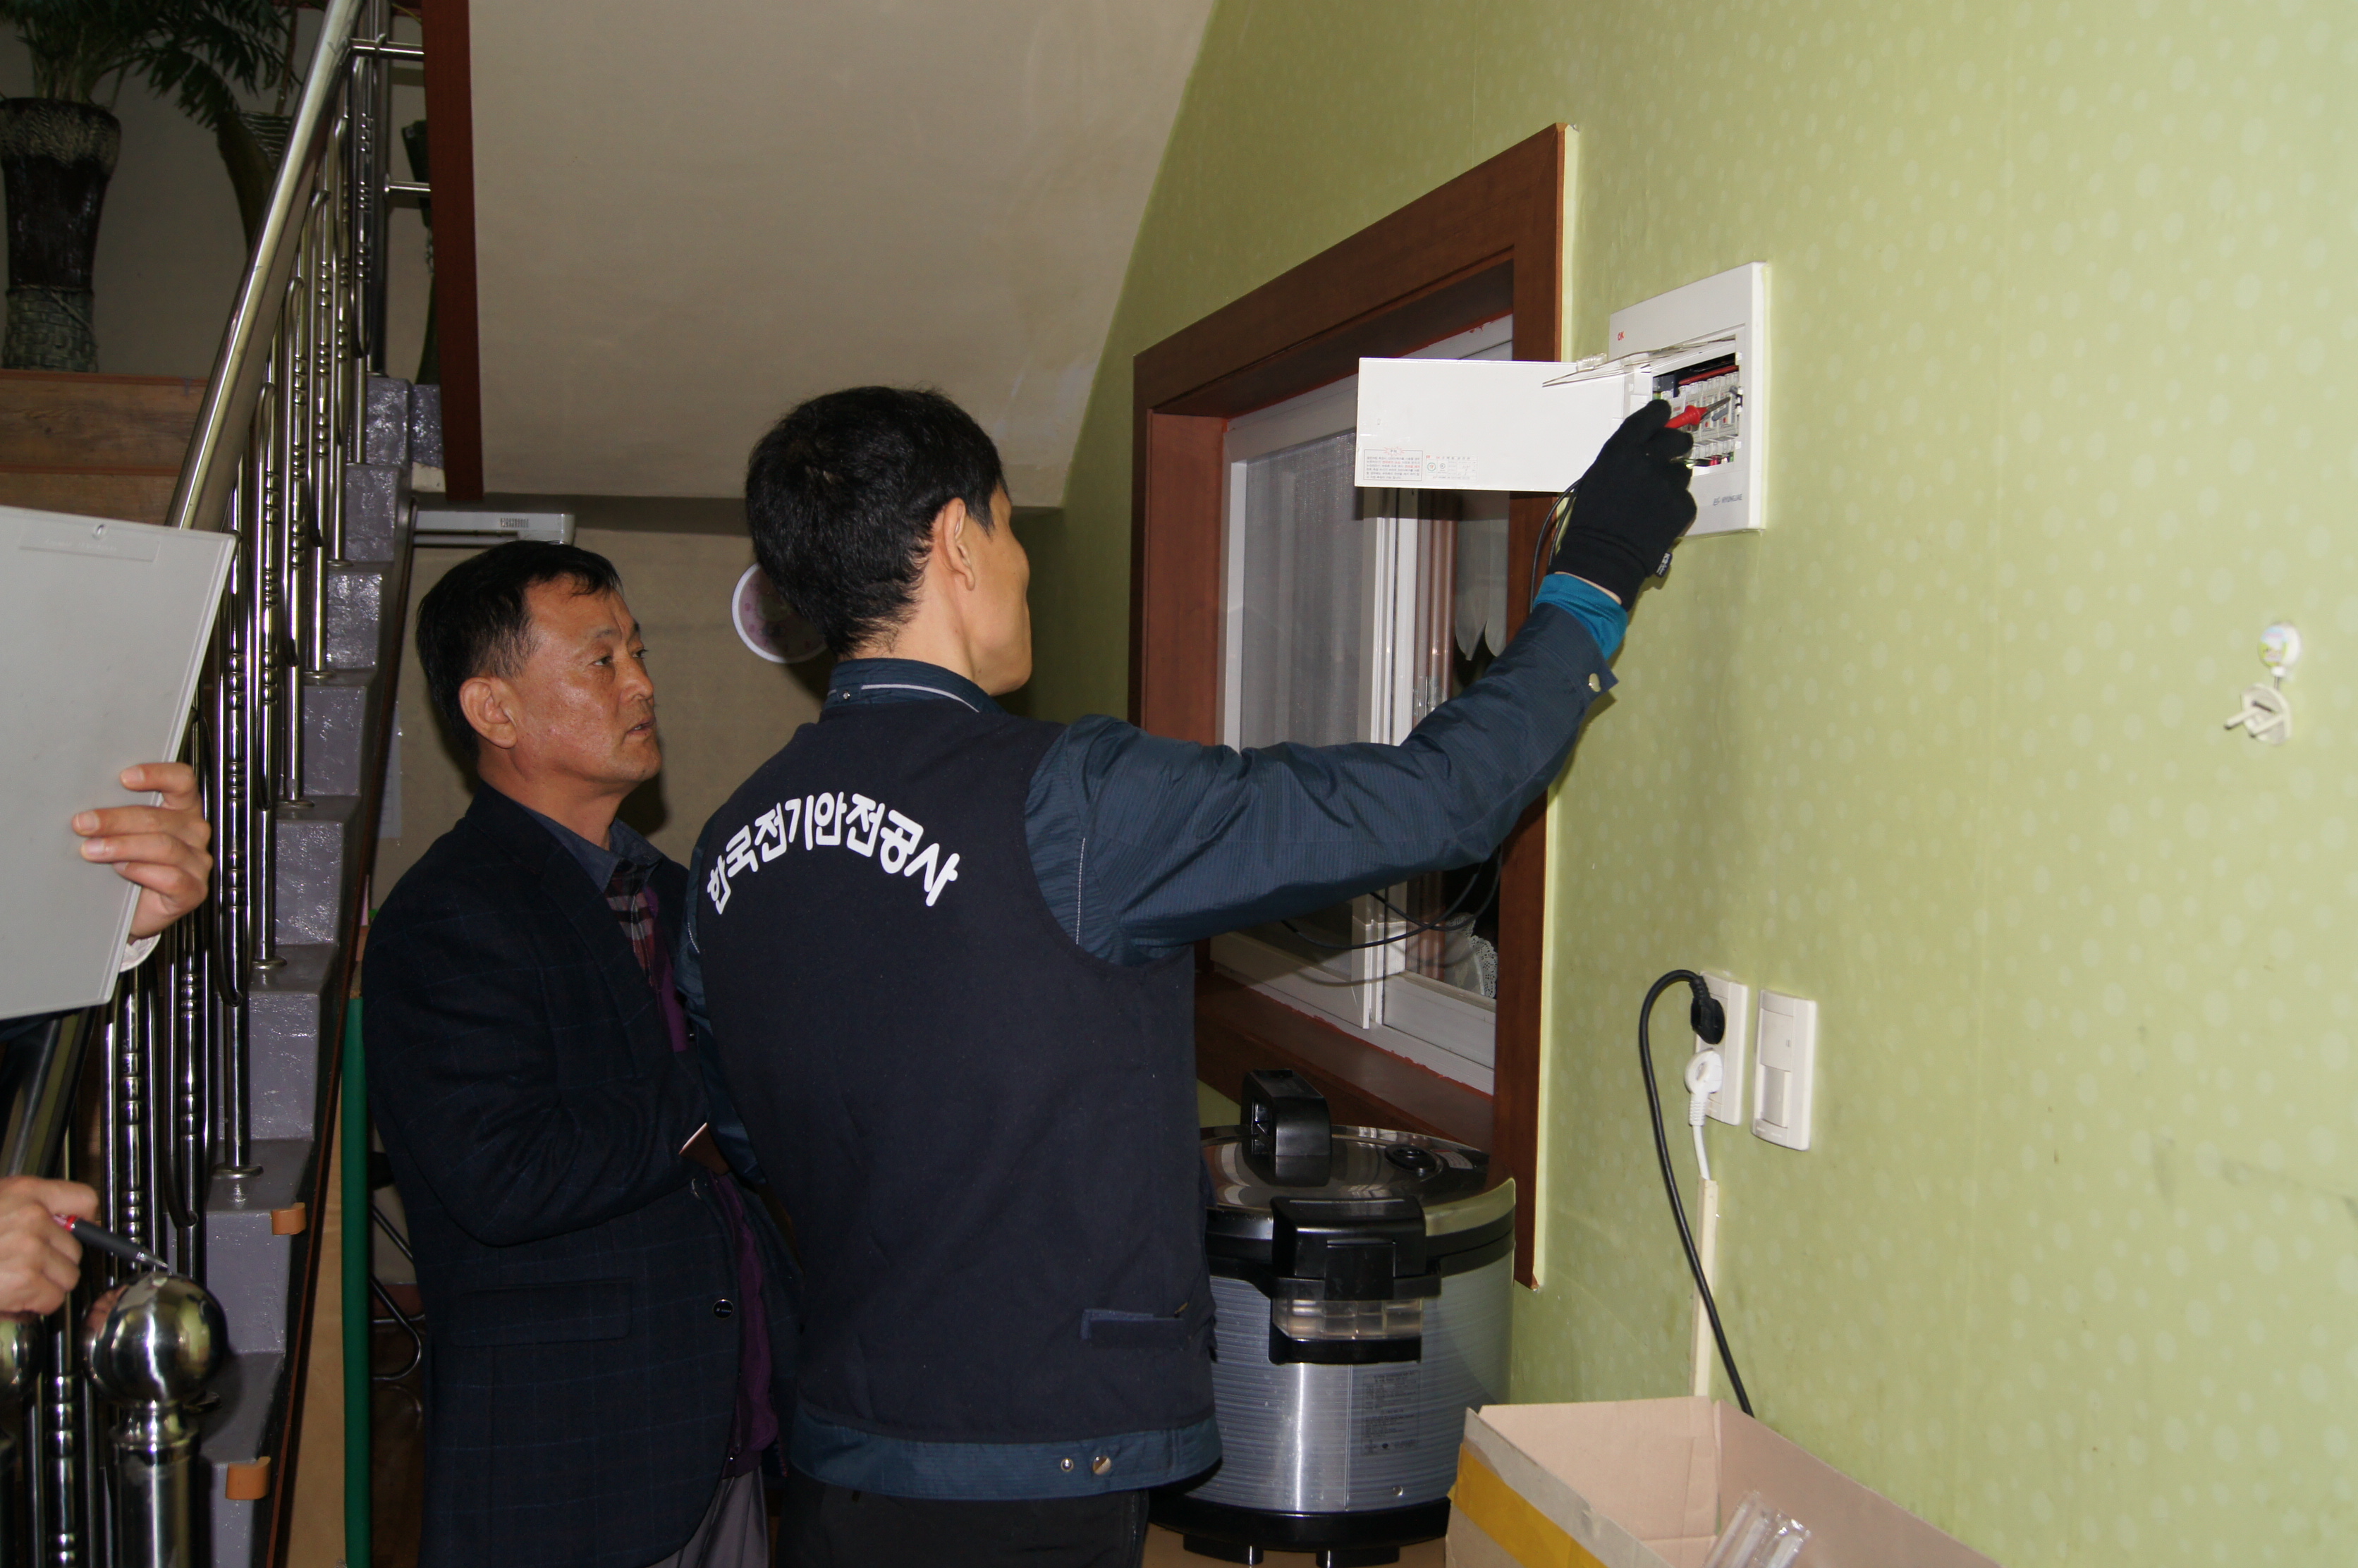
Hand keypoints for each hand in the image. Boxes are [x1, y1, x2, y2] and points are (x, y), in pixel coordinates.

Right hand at [0, 1176, 95, 1317]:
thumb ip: (23, 1210)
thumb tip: (58, 1225)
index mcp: (25, 1192)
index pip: (83, 1199)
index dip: (84, 1221)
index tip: (81, 1231)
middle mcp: (33, 1217)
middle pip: (75, 1247)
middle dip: (53, 1262)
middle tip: (25, 1266)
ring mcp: (31, 1249)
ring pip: (68, 1276)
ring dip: (46, 1285)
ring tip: (15, 1280)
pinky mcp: (26, 1280)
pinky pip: (53, 1298)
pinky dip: (36, 1304)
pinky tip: (13, 1296)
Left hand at [73, 763, 212, 939]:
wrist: (135, 911)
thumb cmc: (129, 867)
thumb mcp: (125, 834)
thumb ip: (119, 817)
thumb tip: (88, 806)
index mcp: (182, 809)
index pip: (181, 781)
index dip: (157, 775)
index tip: (124, 778)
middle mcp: (194, 832)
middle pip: (160, 817)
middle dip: (117, 819)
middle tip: (84, 823)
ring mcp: (198, 862)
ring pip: (164, 847)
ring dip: (122, 846)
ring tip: (92, 850)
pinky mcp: (194, 890)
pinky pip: (171, 877)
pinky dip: (142, 871)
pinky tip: (122, 869)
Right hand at [1547, 400, 1697, 607]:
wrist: (1603, 556)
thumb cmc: (1590, 519)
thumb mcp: (1597, 477)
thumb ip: (1623, 458)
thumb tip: (1645, 448)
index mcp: (1622, 450)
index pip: (1652, 416)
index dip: (1661, 414)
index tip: (1665, 416)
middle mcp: (1649, 459)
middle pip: (1676, 439)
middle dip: (1676, 445)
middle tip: (1672, 456)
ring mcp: (1669, 483)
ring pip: (1681, 472)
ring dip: (1671, 481)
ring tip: (1654, 501)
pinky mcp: (1684, 505)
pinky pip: (1684, 498)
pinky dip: (1674, 506)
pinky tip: (1658, 518)